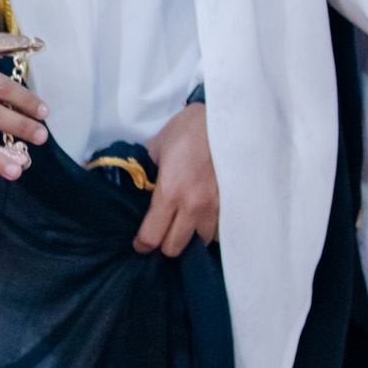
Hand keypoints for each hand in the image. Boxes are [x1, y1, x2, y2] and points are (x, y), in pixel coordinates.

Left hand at [134, 101, 218, 256]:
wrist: (227, 119)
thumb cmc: (190, 129)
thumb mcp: (158, 146)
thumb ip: (145, 170)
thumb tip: (134, 182)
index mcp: (171, 192)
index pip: (152, 236)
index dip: (142, 244)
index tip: (140, 242)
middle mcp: (194, 206)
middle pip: (174, 248)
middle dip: (164, 243)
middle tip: (161, 232)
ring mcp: (217, 208)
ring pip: (200, 242)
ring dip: (190, 236)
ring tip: (184, 224)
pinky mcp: (233, 205)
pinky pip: (219, 231)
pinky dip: (210, 229)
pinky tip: (203, 218)